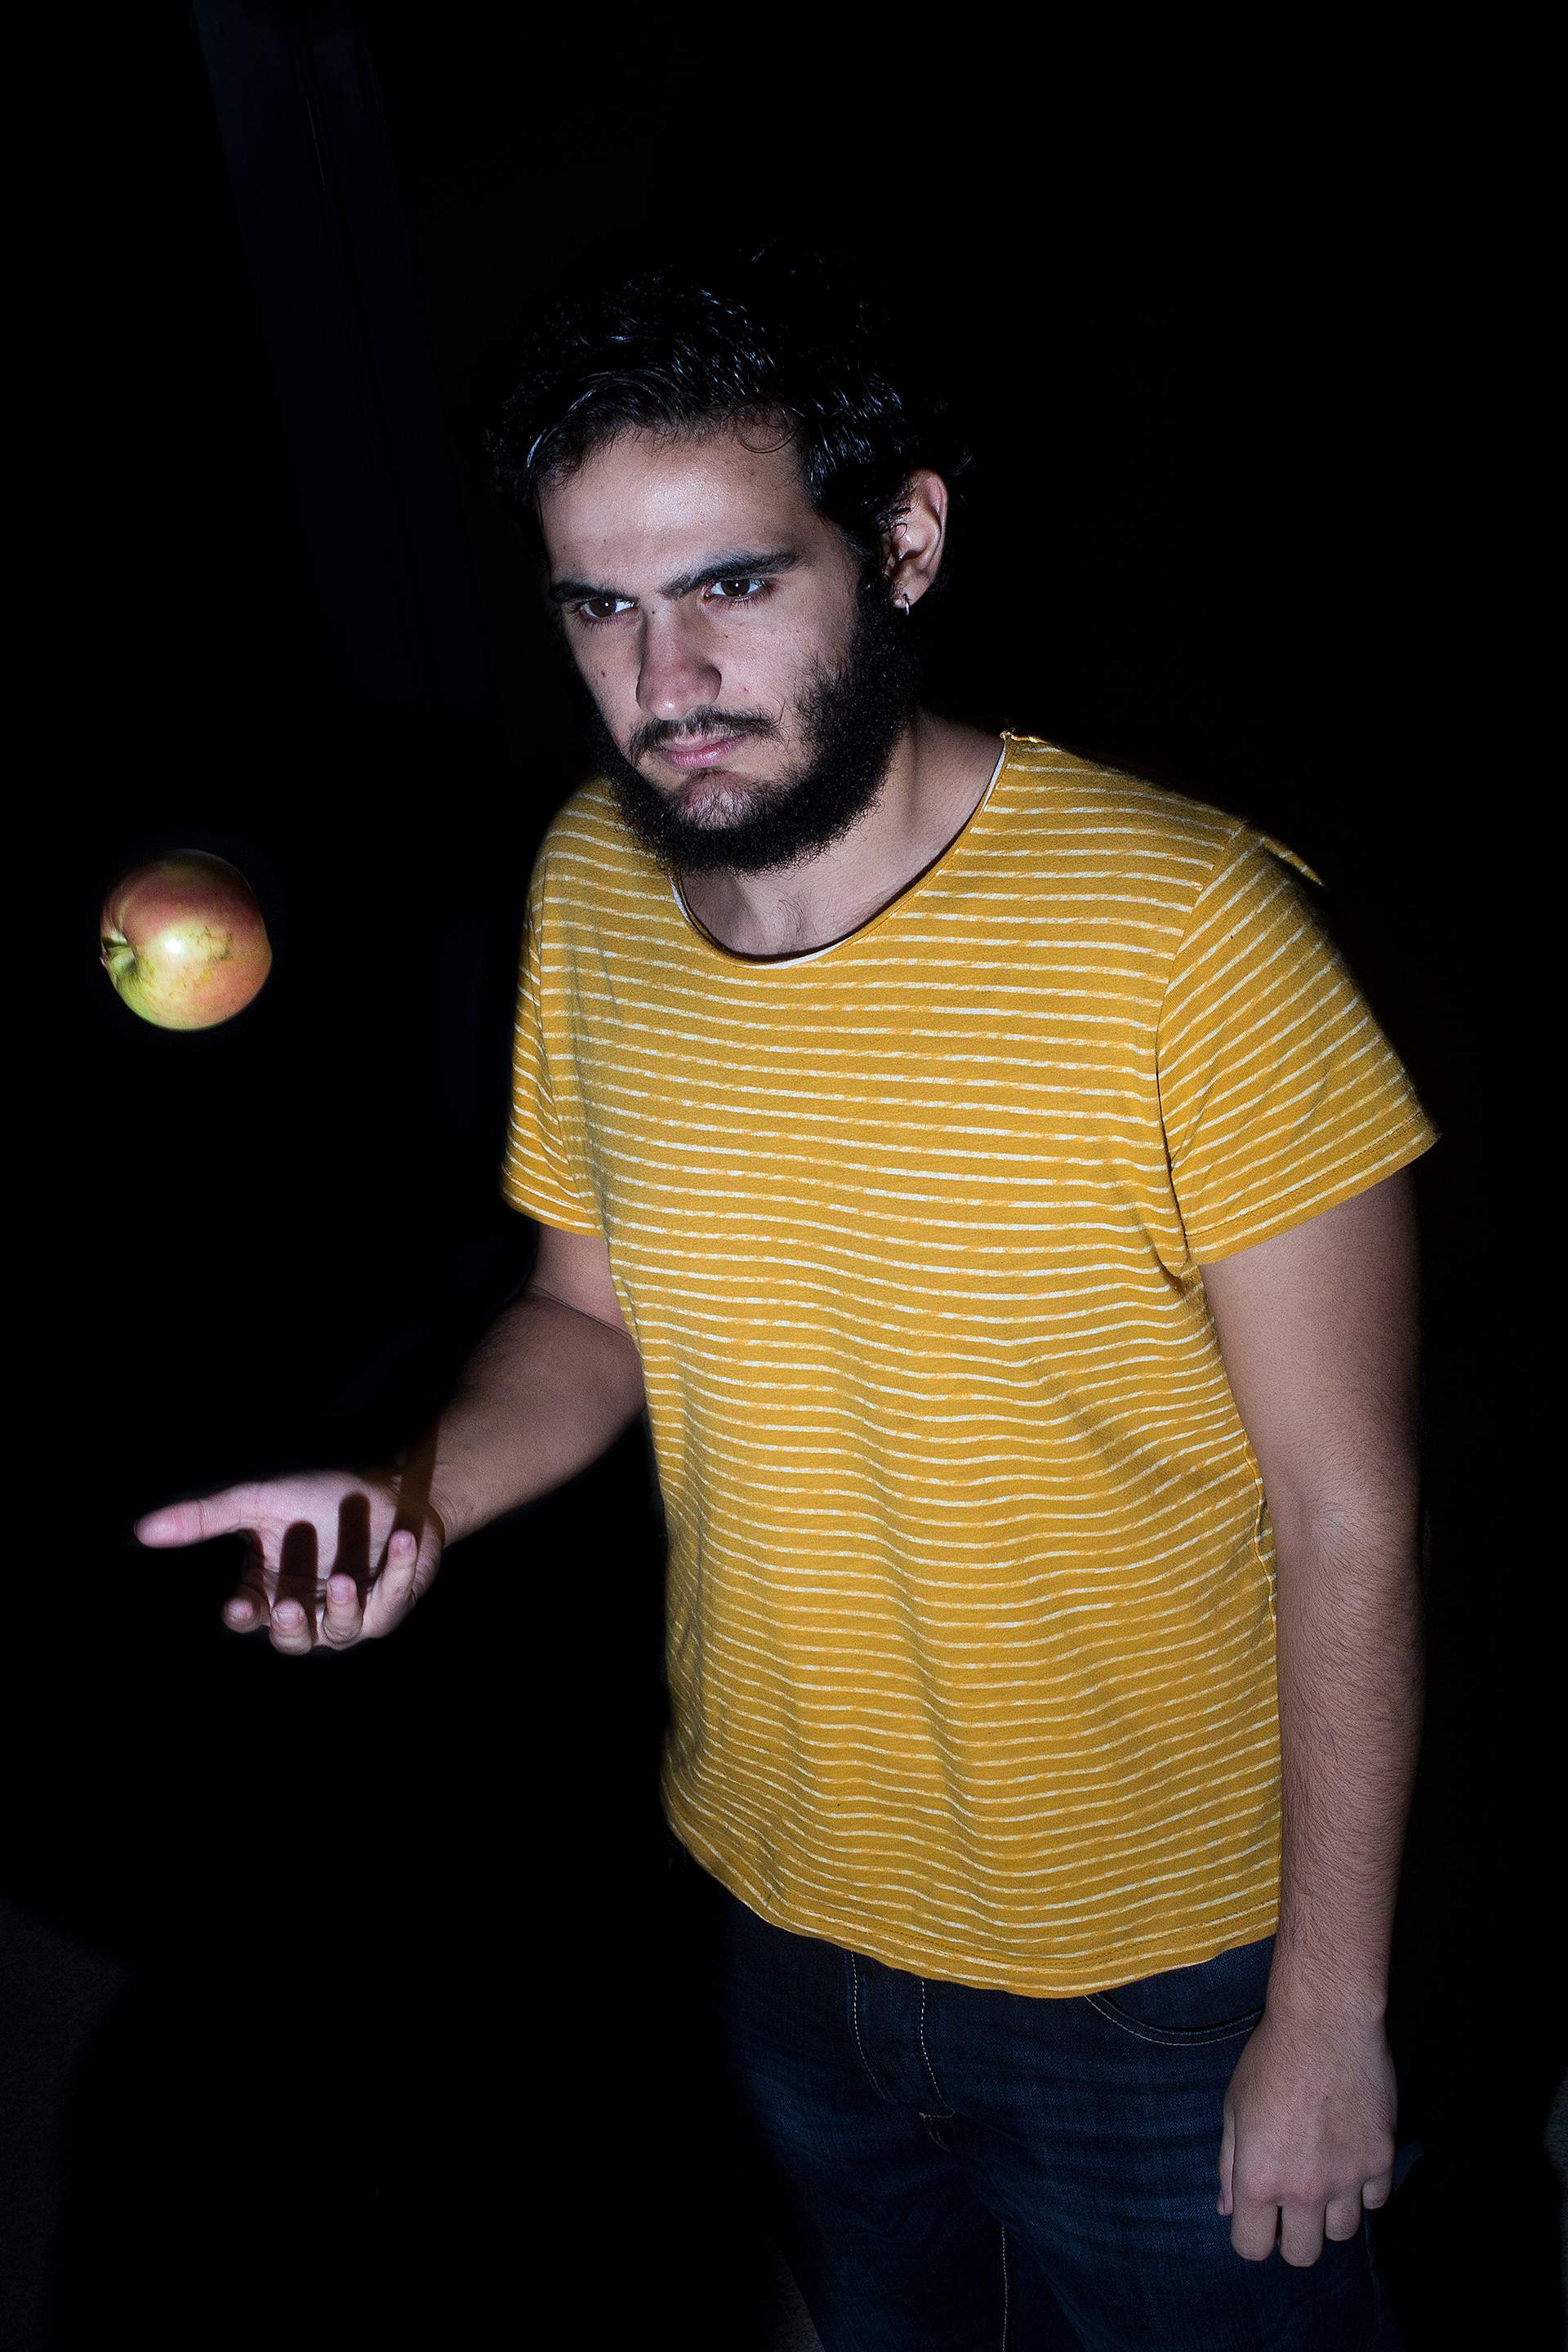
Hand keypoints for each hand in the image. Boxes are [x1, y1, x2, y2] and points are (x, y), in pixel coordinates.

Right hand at [135, 1460, 445, 1655]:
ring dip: (342, 1608)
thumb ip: (205, 1518)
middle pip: (293, 1639)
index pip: (249, 1615)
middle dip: (291, 1628)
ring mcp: (351, 1613)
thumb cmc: (315, 1499)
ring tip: (341, 1580)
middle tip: (289, 1607)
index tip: (240, 1606)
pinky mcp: (391, 1602)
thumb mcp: (257, 1501)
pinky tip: (402, 1539)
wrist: (384, 1488)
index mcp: (270, 1592)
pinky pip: (394, 1596)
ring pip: (341, 1631)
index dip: (244, 1615)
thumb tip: (143, 1530)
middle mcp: (308, 1610)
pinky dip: (400, 1569)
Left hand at [1217, 2001, 1396, 2265]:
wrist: (1325, 2022)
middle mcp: (1305, 2189)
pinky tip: (1349, 2157)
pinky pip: (1374, 2202)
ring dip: (1329, 2214)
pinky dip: (1362, 2189)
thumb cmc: (1270, 2059)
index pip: (1252, 2248)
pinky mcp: (1381, 2161)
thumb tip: (1226, 2209)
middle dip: (1293, 2236)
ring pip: (1341, 2234)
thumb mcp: (1234, 2108)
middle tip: (1292, 2203)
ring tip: (1322, 2174)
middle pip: (1302, 2256)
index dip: (1252, 2235)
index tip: (1257, 2217)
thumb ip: (1229, 2165)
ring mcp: (1347, 2178)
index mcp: (1259, 2179)